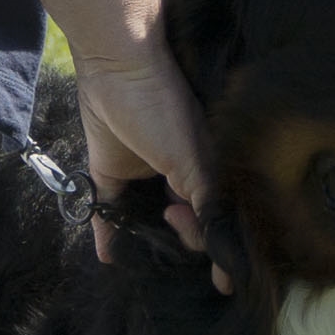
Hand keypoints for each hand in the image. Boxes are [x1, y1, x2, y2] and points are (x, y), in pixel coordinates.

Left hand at [74, 38, 229, 288]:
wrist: (118, 63)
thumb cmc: (166, 109)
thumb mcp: (196, 164)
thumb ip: (211, 209)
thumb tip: (228, 262)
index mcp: (207, 175)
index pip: (215, 225)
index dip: (215, 246)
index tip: (215, 271)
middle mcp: (178, 180)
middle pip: (182, 228)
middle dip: (180, 240)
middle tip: (172, 216)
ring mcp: (143, 178)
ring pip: (147, 224)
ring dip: (146, 243)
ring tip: (143, 257)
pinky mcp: (108, 173)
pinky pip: (107, 212)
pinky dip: (107, 235)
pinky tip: (109, 256)